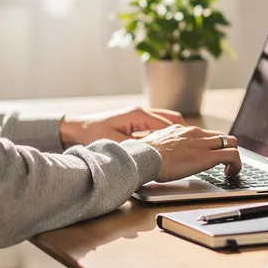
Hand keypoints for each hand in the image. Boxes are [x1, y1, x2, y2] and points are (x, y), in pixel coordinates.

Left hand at [58, 106, 183, 145]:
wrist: (74, 129)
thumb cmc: (91, 134)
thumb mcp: (114, 144)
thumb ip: (135, 148)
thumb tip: (153, 154)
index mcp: (138, 115)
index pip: (168, 124)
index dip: (181, 136)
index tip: (191, 147)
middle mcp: (141, 112)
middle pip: (172, 120)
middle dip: (183, 133)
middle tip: (193, 148)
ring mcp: (138, 116)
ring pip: (167, 122)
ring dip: (175, 133)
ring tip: (184, 148)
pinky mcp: (134, 122)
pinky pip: (157, 125)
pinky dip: (166, 134)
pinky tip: (167, 147)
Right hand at [139, 124, 241, 181]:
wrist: (145, 156)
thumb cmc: (144, 154)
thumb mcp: (155, 144)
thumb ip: (163, 145)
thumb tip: (159, 152)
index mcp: (183, 130)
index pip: (206, 133)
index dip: (213, 145)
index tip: (211, 155)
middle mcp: (196, 133)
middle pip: (222, 136)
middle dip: (227, 149)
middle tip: (224, 164)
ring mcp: (203, 144)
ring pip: (231, 142)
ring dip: (234, 157)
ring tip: (229, 171)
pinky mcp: (208, 157)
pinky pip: (232, 155)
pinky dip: (237, 165)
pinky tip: (231, 174)